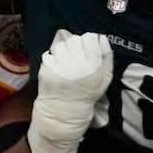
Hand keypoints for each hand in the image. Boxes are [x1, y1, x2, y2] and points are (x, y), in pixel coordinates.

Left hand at [27, 30, 112, 152]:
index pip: (89, 38)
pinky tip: (58, 66)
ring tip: (66, 61)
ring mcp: (59, 69)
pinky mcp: (46, 72)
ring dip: (64, 50)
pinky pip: (49, 54)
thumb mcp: (104, 78)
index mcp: (92, 66)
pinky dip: (53, 57)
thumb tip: (101, 38)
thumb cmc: (87, 94)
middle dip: (75, 45)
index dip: (88, 41)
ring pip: (61, 45)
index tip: (87, 48)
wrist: (65, 114)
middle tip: (76, 56)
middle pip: (74, 40)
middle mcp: (76, 66)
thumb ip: (106, 57)